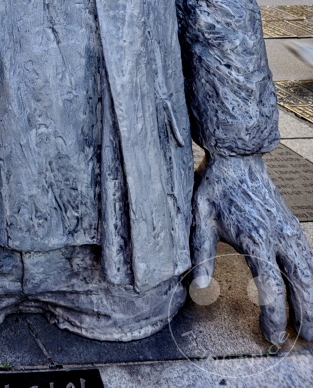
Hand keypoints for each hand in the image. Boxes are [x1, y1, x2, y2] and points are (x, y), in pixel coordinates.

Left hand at [191, 153, 312, 344]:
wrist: (237, 158)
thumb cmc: (215, 188)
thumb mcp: (200, 218)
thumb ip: (200, 253)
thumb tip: (197, 288)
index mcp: (255, 239)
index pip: (271, 288)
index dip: (274, 317)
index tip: (272, 337)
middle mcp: (279, 237)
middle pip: (302, 285)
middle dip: (305, 317)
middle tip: (303, 342)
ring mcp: (290, 231)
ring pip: (311, 273)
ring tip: (312, 328)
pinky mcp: (293, 227)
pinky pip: (310, 259)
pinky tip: (311, 295)